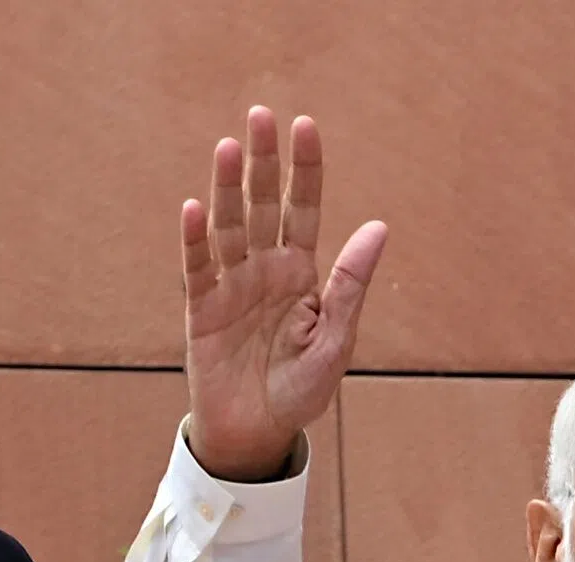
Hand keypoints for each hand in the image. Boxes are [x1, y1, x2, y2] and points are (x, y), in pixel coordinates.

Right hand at [181, 106, 387, 479]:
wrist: (259, 432)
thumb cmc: (301, 389)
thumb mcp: (336, 339)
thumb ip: (351, 284)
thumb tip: (378, 227)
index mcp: (301, 273)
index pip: (304, 210)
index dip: (305, 169)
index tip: (306, 125)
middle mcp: (265, 270)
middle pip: (264, 205)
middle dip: (264, 162)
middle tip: (261, 114)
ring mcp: (231, 286)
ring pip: (230, 227)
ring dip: (228, 188)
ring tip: (228, 147)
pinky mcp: (202, 310)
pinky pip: (199, 268)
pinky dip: (197, 240)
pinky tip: (196, 209)